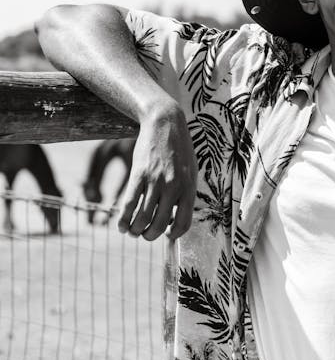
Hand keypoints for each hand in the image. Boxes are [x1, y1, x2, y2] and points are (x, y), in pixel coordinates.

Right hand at [118, 102, 197, 240]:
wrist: (165, 123)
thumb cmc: (179, 150)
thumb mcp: (189, 172)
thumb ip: (184, 194)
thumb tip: (173, 219)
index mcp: (189, 188)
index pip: (183, 223)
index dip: (174, 235)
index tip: (167, 236)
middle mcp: (174, 187)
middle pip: (160, 225)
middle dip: (150, 236)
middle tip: (145, 235)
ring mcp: (155, 181)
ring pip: (142, 218)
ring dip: (135, 231)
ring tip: (132, 231)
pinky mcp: (139, 174)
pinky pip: (129, 204)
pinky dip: (123, 219)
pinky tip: (120, 225)